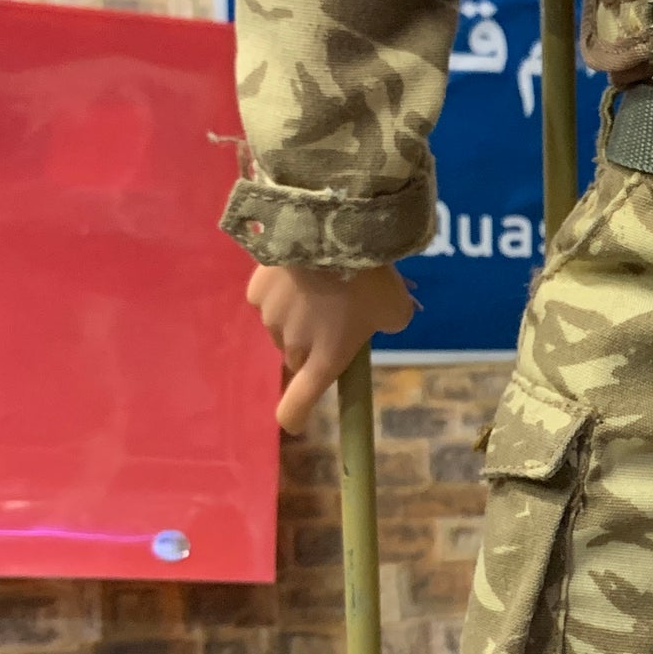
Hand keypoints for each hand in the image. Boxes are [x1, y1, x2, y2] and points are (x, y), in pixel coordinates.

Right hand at [246, 264, 415, 434]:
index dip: (295, 414)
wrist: (331, 231)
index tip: (294, 422)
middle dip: (311, 345)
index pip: (300, 401)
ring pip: (281, 326)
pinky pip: (268, 298)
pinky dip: (281, 289)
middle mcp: (294, 345)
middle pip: (297, 356)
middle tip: (334, 317)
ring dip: (296, 315)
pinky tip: (299, 268)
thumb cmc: (371, 278)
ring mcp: (271, 317)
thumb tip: (376, 319)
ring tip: (320, 283)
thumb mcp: (396, 308)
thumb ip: (386, 323)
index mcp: (326, 358)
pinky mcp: (256, 290)